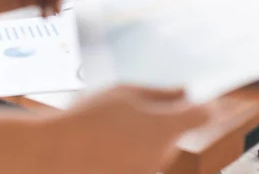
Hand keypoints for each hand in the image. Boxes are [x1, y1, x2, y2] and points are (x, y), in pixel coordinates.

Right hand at [48, 86, 210, 173]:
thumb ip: (160, 93)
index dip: (205, 103)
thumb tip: (184, 92)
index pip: (203, 114)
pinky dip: (128, 154)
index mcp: (165, 126)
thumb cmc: (87, 118)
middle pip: (175, 132)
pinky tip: (104, 146)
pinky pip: (139, 161)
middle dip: (162, 119)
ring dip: (142, 138)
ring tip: (108, 130)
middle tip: (131, 109)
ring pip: (155, 148)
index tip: (202, 99)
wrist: (53, 155)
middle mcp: (163, 154)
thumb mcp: (124, 92)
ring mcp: (148, 171)